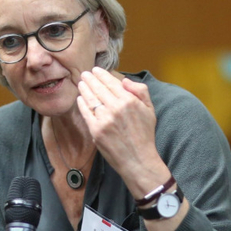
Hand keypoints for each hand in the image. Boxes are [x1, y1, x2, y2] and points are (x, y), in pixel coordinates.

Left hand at [76, 67, 168, 198]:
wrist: (138, 159)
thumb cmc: (144, 135)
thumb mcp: (150, 110)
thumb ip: (140, 91)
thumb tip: (125, 81)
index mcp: (129, 101)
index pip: (111, 83)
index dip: (102, 75)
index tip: (96, 70)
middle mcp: (116, 108)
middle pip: (99, 88)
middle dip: (90, 79)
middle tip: (84, 74)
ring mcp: (104, 119)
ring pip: (91, 99)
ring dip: (84, 89)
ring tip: (81, 83)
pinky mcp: (96, 130)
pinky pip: (86, 113)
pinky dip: (82, 104)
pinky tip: (80, 99)